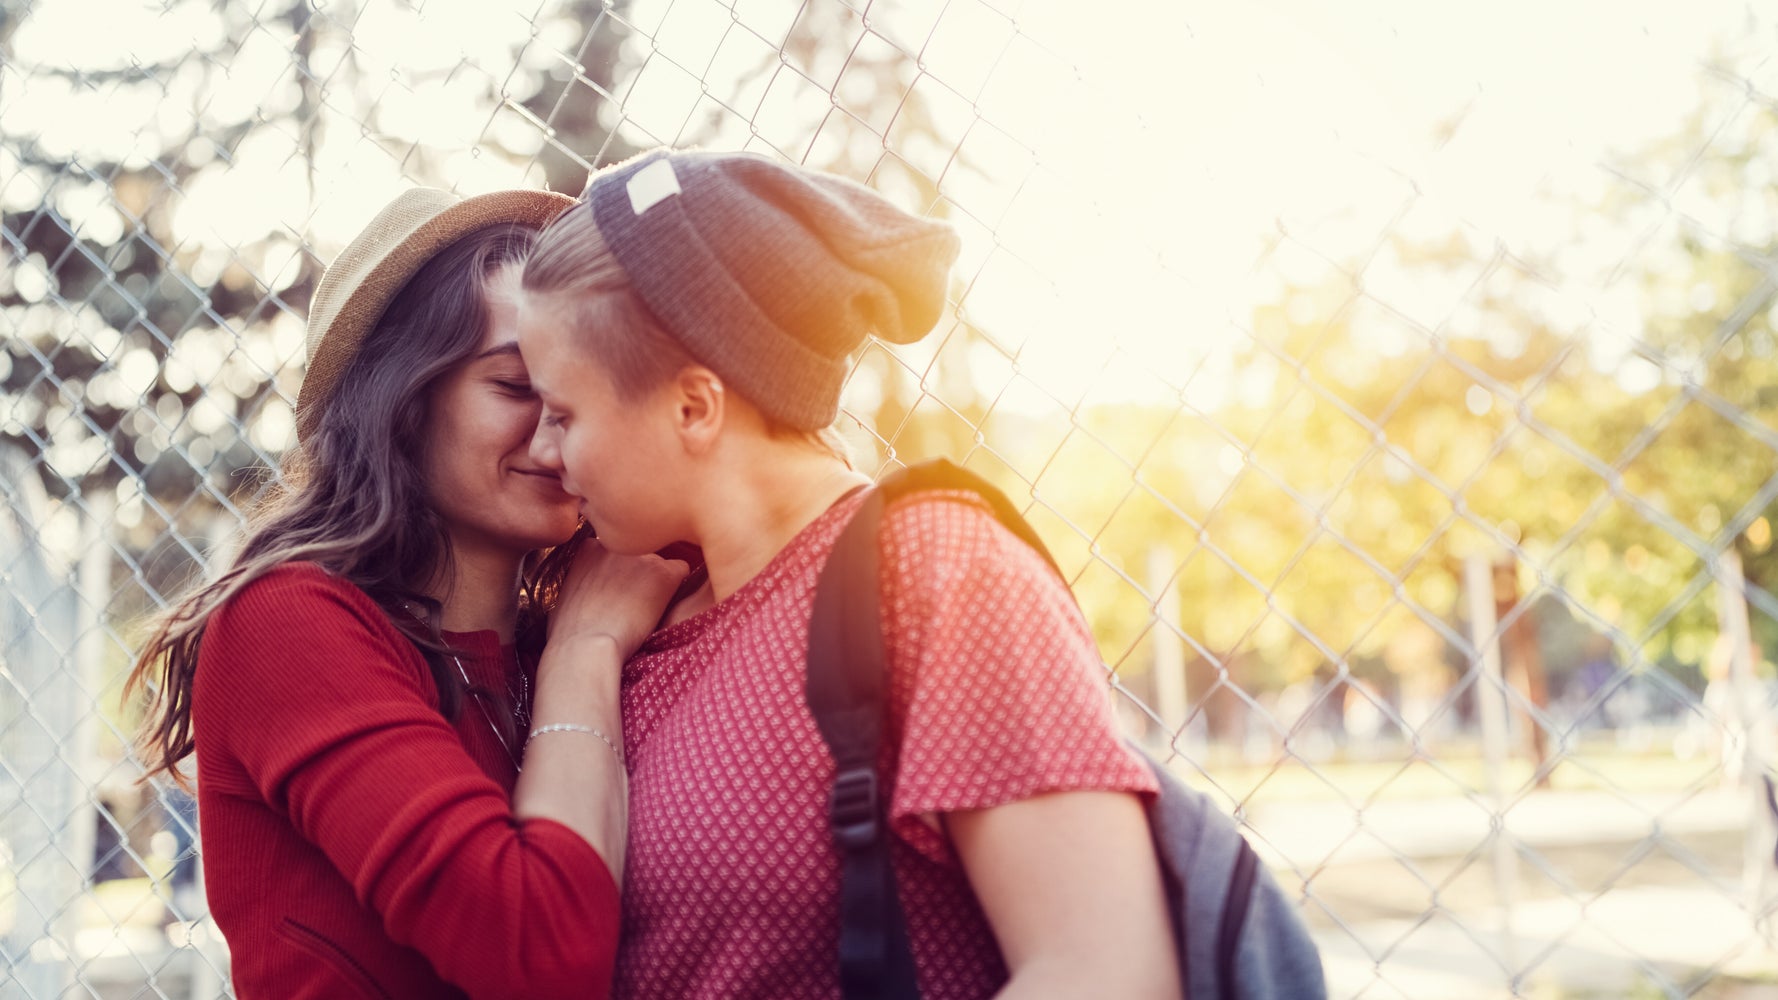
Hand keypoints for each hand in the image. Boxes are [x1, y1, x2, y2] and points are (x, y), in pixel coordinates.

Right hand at [549, 540, 690, 658]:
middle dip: (638, 572)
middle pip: (637, 553)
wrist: (587, 646)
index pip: (614, 550)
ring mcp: (641, 556)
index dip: (618, 572)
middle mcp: (617, 544)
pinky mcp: (664, 572)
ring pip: (658, 564)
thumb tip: (594, 586)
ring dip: (655, 581)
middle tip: (631, 602)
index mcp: (590, 547)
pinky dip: (675, 586)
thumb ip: (584, 577)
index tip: (616, 591)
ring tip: (643, 609)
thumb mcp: (568, 592)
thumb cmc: (571, 631)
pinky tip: (662, 606)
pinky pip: (681, 570)